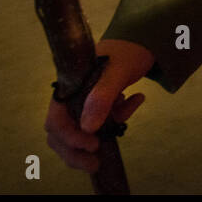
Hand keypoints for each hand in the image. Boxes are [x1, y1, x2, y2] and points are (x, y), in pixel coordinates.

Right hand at [44, 38, 153, 173]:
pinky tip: (136, 100)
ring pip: (78, 131)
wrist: (146, 38)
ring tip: (102, 157)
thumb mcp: (119, 70)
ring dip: (89, 145)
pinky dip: (117, 121)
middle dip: (75, 151)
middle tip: (94, 164)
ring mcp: (86, 101)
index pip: (56, 118)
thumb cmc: (129, 50)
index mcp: (70, 85)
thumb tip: (87, 128)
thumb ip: (103, 96)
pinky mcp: (101, 104)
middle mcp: (73, 95)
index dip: (69, 136)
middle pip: (61, 132)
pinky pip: (101, 122)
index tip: (92, 144)